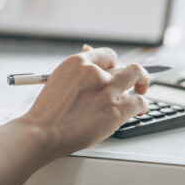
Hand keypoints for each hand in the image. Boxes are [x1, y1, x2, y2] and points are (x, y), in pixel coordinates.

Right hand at [21, 47, 149, 157]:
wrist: (41, 132)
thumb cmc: (48, 111)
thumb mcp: (59, 79)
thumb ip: (79, 69)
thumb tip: (90, 51)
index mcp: (79, 62)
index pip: (108, 55)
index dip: (114, 64)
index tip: (116, 71)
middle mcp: (95, 73)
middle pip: (125, 65)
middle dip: (131, 73)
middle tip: (134, 81)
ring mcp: (107, 91)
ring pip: (136, 77)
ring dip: (139, 85)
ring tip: (138, 92)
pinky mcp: (115, 111)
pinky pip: (140, 102)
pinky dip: (142, 105)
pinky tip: (139, 109)